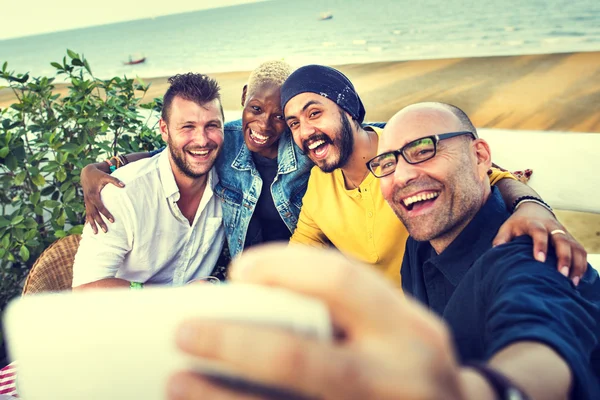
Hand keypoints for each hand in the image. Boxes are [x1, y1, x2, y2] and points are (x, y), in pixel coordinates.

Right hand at [81, 163, 124, 233]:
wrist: (86, 172)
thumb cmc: (98, 175)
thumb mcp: (106, 176)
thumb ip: (115, 180)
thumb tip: (124, 185)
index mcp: (93, 195)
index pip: (101, 207)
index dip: (106, 214)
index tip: (112, 220)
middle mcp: (88, 200)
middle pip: (94, 214)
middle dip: (99, 223)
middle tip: (106, 231)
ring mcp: (87, 202)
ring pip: (89, 215)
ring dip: (92, 224)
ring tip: (96, 233)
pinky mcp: (86, 202)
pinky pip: (87, 213)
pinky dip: (88, 220)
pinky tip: (90, 227)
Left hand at [167, 244, 464, 399]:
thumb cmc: (410, 364)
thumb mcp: (398, 327)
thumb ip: (343, 309)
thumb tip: (250, 291)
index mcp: (410, 329)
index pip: (340, 280)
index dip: (283, 266)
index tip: (239, 269)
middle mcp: (399, 376)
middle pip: (301, 358)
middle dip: (233, 343)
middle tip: (183, 331)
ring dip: (222, 399)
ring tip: (176, 383)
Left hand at [492, 202, 586, 284]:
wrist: (534, 209)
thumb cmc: (517, 223)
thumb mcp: (506, 228)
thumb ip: (501, 239)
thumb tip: (495, 253)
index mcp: (534, 223)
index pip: (539, 232)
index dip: (540, 245)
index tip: (539, 260)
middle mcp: (552, 227)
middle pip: (562, 240)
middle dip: (563, 257)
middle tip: (561, 274)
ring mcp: (564, 233)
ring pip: (575, 246)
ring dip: (576, 263)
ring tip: (572, 281)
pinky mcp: (571, 239)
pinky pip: (581, 251)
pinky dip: (581, 264)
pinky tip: (577, 279)